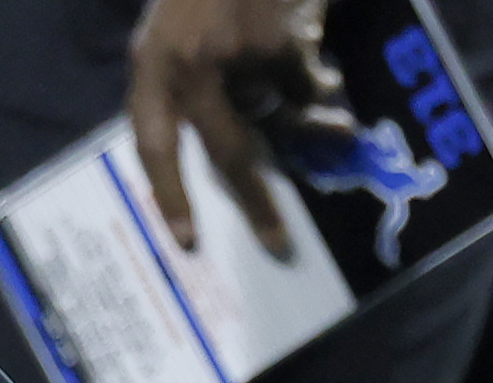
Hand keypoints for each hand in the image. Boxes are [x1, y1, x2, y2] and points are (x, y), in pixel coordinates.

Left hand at [127, 0, 336, 254]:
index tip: (187, 241)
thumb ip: (186, 85)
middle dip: (257, 202)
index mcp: (151, 62)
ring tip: (341, 132)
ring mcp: (236, 54)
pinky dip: (321, 84)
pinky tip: (329, 71)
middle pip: (226, 151)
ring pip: (278, 118)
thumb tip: (229, 150)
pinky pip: (305, 87)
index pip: (151, 143)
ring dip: (312, 130)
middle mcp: (189, 64)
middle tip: (278, 241)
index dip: (168, 194)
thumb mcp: (174, 30)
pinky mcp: (279, 41)